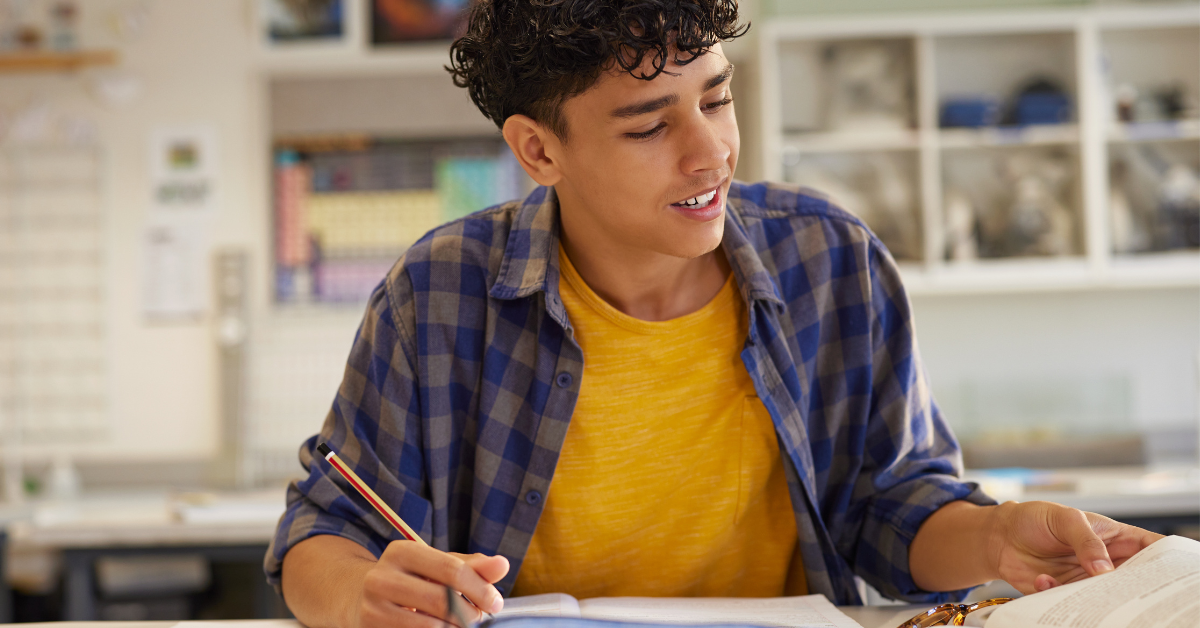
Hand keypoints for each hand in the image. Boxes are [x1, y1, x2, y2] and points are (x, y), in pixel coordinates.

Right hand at [352, 541, 508, 627]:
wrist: (357, 598)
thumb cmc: (409, 580)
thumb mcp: (436, 566)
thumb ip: (470, 566)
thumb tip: (502, 564)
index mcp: (402, 552)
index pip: (451, 569)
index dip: (479, 589)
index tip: (495, 603)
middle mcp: (382, 577)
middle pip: (442, 600)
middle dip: (469, 613)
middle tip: (477, 618)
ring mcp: (372, 607)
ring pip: (430, 626)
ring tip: (458, 625)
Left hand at [987, 500, 1162, 593]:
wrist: (1001, 535)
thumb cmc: (1036, 519)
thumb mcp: (1065, 518)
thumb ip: (1086, 540)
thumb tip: (1105, 569)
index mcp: (1115, 539)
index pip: (1150, 549)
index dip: (1162, 561)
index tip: (1160, 574)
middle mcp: (1105, 563)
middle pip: (1133, 581)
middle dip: (1130, 589)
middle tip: (1120, 590)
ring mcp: (1086, 579)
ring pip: (1105, 597)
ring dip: (1093, 597)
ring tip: (1078, 587)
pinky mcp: (1065, 592)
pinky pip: (1071, 603)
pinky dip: (1058, 596)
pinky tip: (1043, 580)